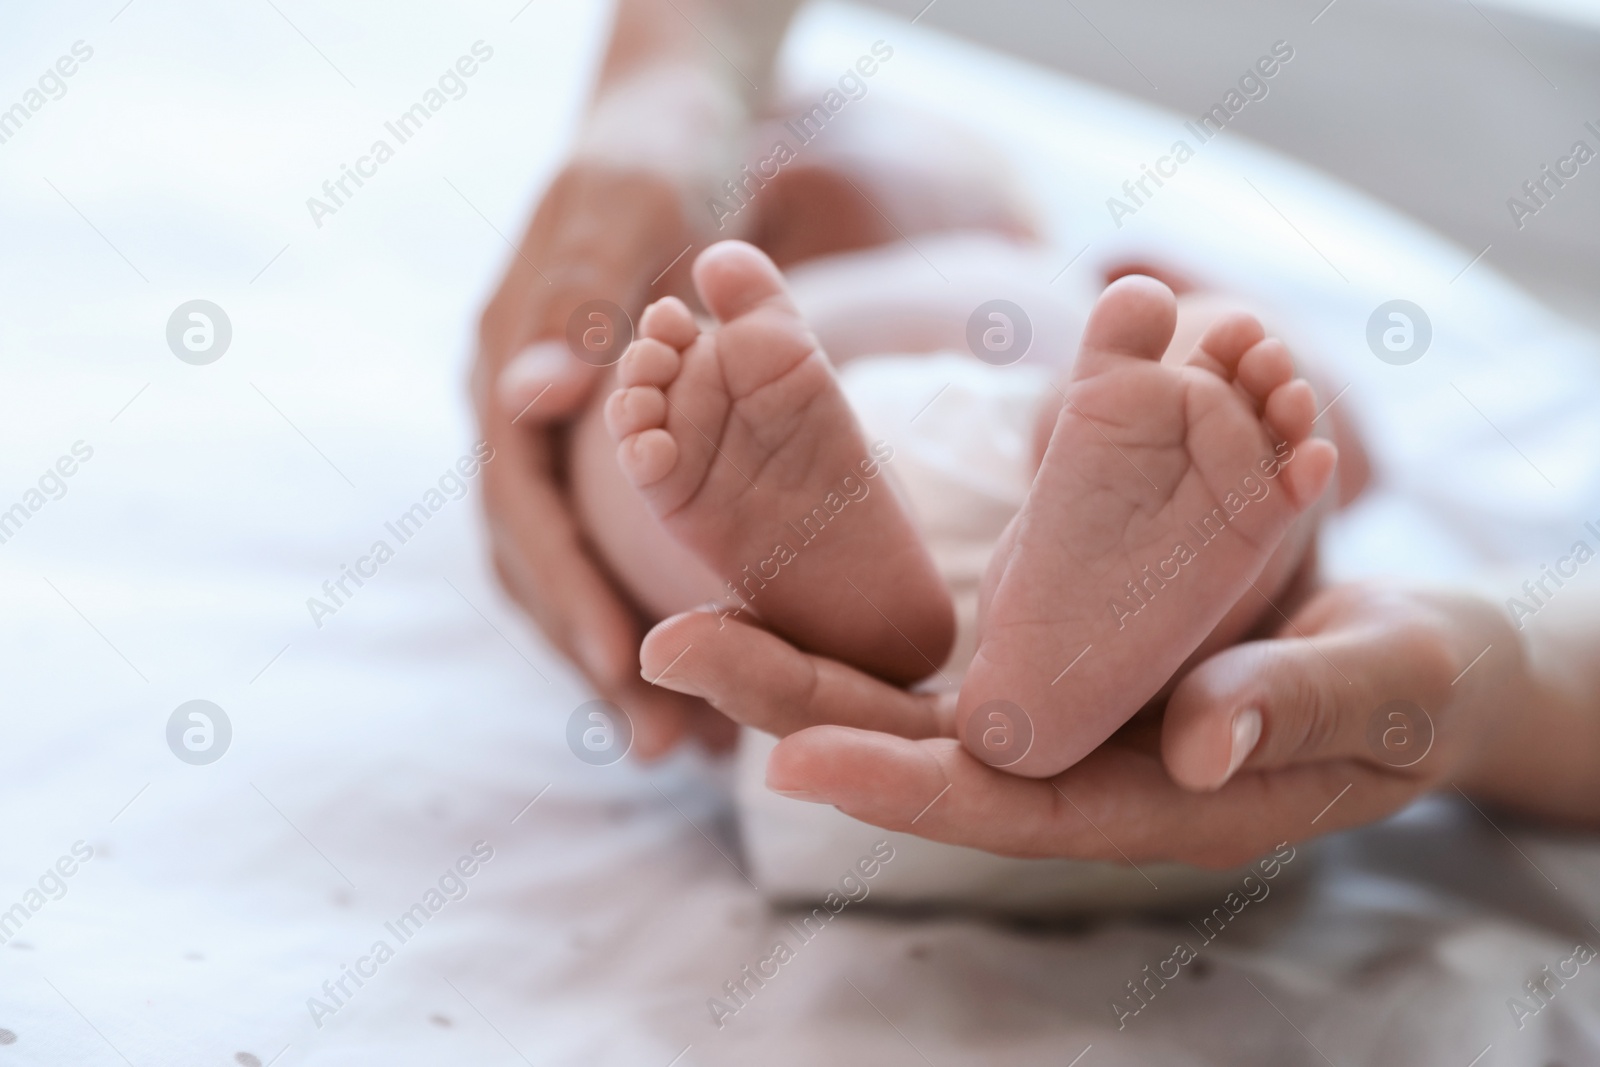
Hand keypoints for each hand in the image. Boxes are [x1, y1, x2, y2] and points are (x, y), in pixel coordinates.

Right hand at [475, 161, 732, 757]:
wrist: (664, 125)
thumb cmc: (653, 156)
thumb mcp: (628, 208)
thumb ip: (577, 298)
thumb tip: (523, 402)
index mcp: (504, 368)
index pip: (523, 507)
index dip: (567, 593)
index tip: (619, 671)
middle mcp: (514, 415)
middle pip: (536, 562)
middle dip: (591, 657)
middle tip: (661, 747)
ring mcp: (548, 434)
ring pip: (564, 568)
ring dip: (616, 654)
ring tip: (681, 741)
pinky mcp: (593, 446)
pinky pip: (603, 541)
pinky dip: (641, 606)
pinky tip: (696, 658)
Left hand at [638, 581, 1519, 865]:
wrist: (1403, 659)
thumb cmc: (1403, 687)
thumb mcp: (1380, 690)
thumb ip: (1301, 709)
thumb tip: (1201, 737)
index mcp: (1149, 799)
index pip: (1005, 807)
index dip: (898, 786)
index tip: (789, 760)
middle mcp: (1079, 764)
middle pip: (917, 749)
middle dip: (795, 704)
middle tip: (671, 645)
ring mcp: (1059, 714)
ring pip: (909, 696)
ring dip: (799, 655)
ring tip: (687, 606)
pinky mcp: (1055, 658)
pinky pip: (944, 647)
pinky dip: (862, 618)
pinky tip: (782, 577)